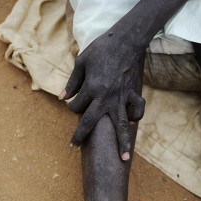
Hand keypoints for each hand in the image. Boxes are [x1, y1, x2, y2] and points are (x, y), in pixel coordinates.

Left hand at [60, 29, 146, 160]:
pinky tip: (132, 123)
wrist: (127, 40)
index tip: (72, 104)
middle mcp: (106, 97)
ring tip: (124, 159)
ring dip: (122, 143)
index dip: (71, 107)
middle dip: (82, 136)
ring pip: (120, 125)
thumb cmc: (102, 49)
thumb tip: (63, 98)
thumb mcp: (82, 62)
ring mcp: (122, 98)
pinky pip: (137, 109)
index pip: (76, 106)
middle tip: (76, 147)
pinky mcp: (133, 93)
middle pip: (92, 122)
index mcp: (92, 88)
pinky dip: (136, 116)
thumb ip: (73, 82)